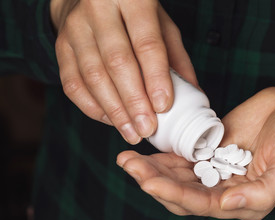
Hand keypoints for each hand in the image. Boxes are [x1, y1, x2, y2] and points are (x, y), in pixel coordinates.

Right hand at [50, 0, 196, 143]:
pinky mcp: (61, 47)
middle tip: (146, 128)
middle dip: (133, 102)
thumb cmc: (134, 14)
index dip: (155, 78)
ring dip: (114, 111)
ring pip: (92, 76)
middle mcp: (99, 10)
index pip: (146, 43)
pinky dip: (93, 108)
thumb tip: (192, 94)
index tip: (163, 107)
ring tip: (131, 132)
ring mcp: (75, 28)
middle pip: (117, 62)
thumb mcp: (162, 25)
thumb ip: (176, 57)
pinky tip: (111, 120)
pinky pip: (73, 84)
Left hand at [116, 86, 274, 219]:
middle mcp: (225, 189)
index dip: (174, 194)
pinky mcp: (210, 148)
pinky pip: (182, 156)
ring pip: (177, 176)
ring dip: (152, 170)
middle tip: (130, 166)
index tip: (148, 181)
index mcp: (243, 201)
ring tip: (127, 159)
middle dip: (154, 181)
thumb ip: (261, 194)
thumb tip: (225, 206)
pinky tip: (145, 151)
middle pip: (181, 192)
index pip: (201, 204)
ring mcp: (215, 168)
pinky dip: (163, 156)